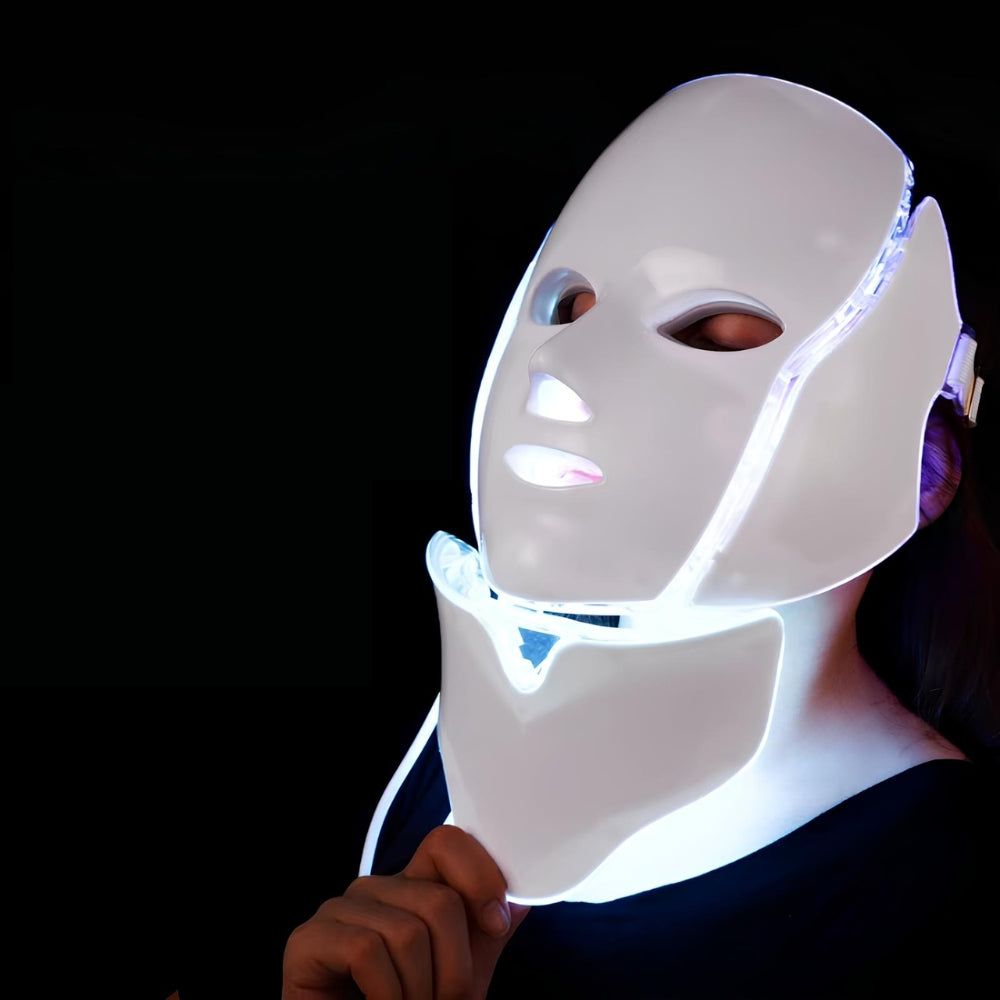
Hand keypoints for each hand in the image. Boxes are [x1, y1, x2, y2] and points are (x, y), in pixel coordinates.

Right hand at [282, 825, 530, 998]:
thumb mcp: (461, 975)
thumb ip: (487, 933)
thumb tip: (524, 897)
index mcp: (410, 889)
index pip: (446, 842)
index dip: (479, 875)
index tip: (497, 923)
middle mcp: (374, 891)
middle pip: (438, 899)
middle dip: (453, 969)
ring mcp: (338, 911)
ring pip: (407, 932)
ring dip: (419, 992)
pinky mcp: (308, 940)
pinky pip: (367, 952)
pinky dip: (386, 996)